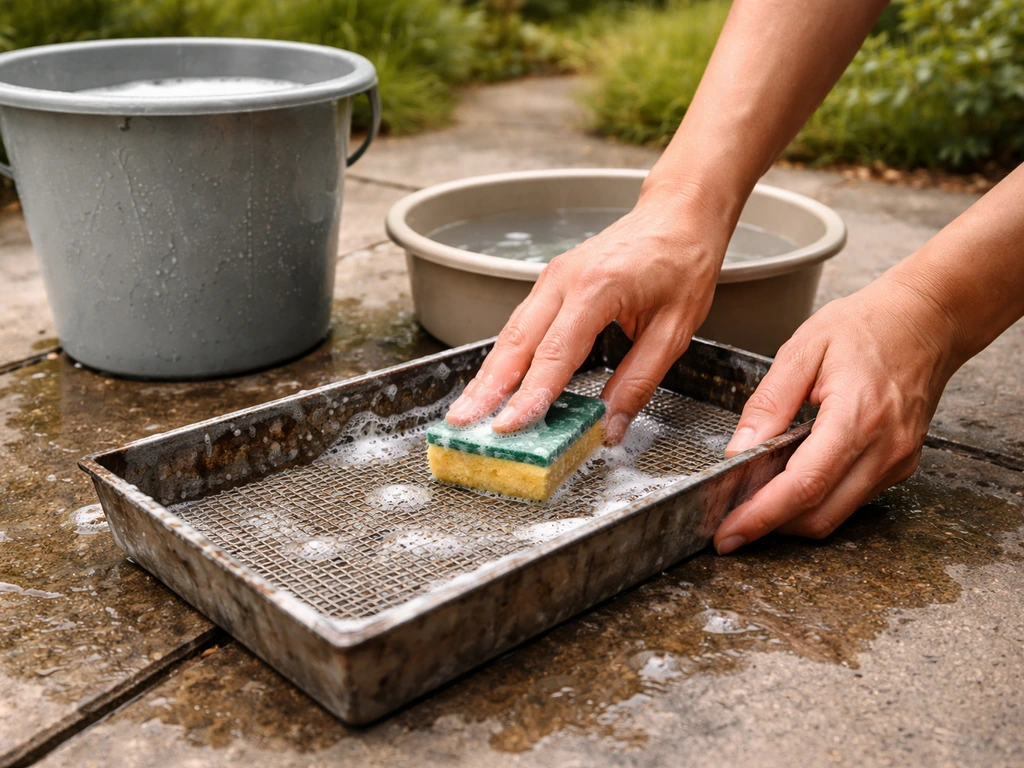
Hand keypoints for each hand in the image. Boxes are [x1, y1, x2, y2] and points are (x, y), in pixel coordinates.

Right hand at [445, 184, 732, 443]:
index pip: (556, 352)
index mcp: (599, 287)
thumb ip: (639, 381)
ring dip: (488, 374)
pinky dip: (504, 357)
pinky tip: (493, 383)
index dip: (530, 394)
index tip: (509, 426)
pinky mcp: (551, 283)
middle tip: (462, 424)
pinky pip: (521, 324)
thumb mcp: (675, 330)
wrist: (678, 213)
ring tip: (467, 411)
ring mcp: (553, 278)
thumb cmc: (682, 263)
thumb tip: (611, 427)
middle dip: (488, 387)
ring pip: (512, 333)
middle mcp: (565, 279)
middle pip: (517, 341)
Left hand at [714, 272, 960, 553]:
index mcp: (857, 416)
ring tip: (753, 498)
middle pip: (819, 515)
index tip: (727, 534)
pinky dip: (816, 499)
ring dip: (791, 516)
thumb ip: (768, 405)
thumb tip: (738, 453)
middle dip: (769, 526)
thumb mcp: (802, 350)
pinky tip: (790, 479)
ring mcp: (897, 461)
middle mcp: (884, 448)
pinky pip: (851, 499)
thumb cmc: (864, 326)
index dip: (761, 516)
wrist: (926, 319)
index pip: (804, 485)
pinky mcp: (900, 465)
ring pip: (835, 515)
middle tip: (728, 520)